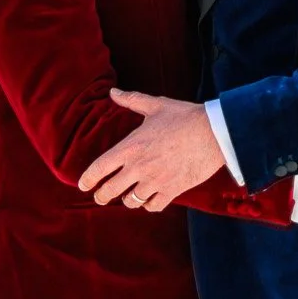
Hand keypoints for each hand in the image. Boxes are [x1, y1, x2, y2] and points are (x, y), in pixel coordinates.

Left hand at [77, 91, 225, 211]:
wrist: (214, 132)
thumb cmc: (184, 116)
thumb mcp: (155, 105)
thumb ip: (131, 100)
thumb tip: (113, 92)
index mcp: (131, 146)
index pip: (99, 168)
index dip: (87, 180)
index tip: (83, 185)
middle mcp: (139, 167)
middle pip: (110, 190)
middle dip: (102, 195)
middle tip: (100, 196)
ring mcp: (155, 181)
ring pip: (131, 201)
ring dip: (128, 199)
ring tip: (129, 196)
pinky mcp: (172, 190)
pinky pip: (153, 206)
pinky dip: (148, 204)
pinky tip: (149, 199)